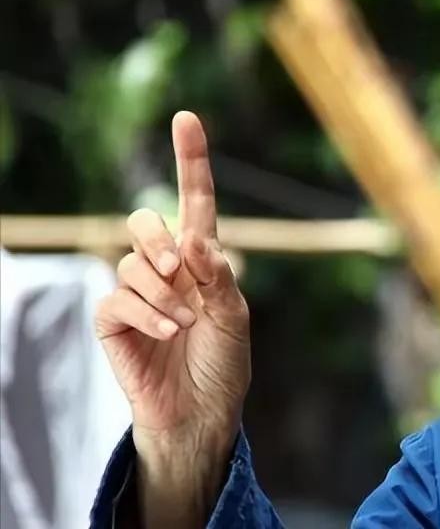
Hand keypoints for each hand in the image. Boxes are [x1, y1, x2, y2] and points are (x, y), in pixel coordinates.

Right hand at [95, 111, 249, 525]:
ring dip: (164, 292)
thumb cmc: (225, 364)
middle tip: (182, 271)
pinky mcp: (113, 322)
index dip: (191, 159)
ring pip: (132, 263)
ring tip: (185, 323)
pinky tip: (169, 333)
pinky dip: (147, 313)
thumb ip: (218, 277)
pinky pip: (117, 299)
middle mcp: (167, 269)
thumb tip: (194, 239)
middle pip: (144, 222)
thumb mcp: (235, 318)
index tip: (187, 118)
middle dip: (159, 240)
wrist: (203, 413)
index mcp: (203, 260)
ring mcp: (137, 293)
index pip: (194, 201)